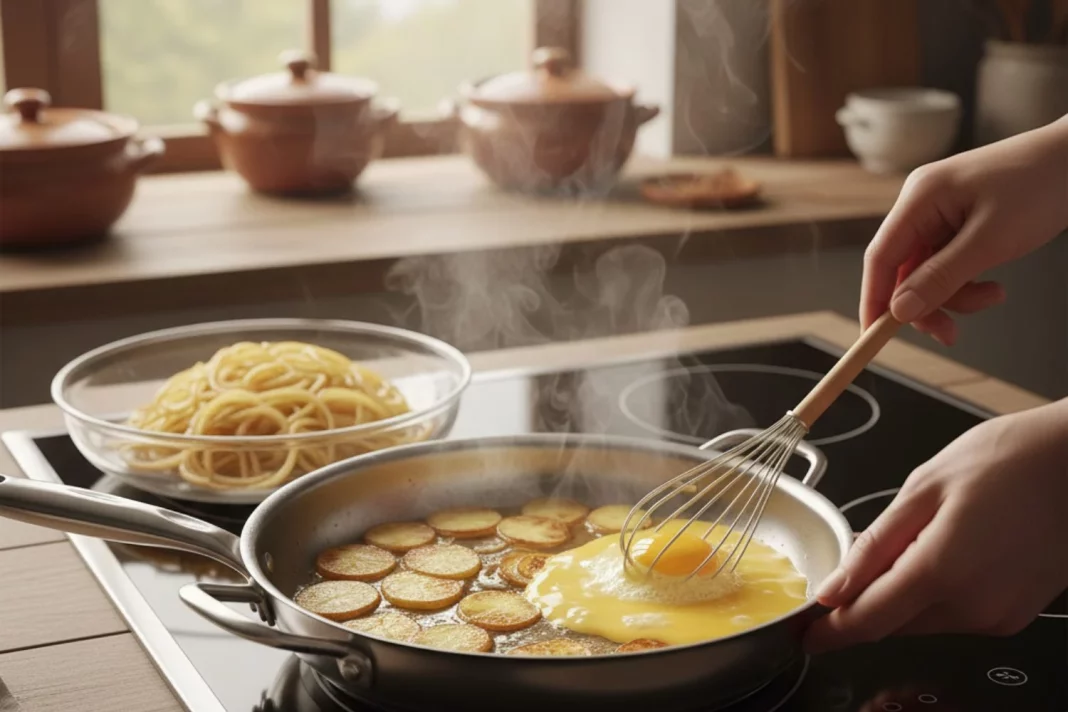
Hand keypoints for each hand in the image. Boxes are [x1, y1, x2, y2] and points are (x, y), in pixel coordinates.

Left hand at [804, 398, 1067, 652]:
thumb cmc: (1008, 461)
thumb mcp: (924, 488)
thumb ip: (874, 546)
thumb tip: (833, 588)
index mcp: (940, 572)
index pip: (867, 622)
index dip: (828, 632)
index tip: (803, 633)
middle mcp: (972, 607)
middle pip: (892, 624)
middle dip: (863, 604)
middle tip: (852, 566)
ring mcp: (998, 615)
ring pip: (922, 621)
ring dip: (901, 595)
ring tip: (916, 538)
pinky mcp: (1014, 614)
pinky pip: (955, 615)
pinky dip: (934, 593)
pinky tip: (945, 551)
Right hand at [861, 115, 1067, 345]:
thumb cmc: (1041, 185)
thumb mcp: (990, 241)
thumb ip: (941, 278)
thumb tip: (900, 311)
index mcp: (920, 198)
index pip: (880, 257)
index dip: (874, 299)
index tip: (874, 337)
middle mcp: (922, 205)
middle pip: (904, 270)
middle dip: (926, 304)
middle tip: (950, 334)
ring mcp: (941, 214)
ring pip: (928, 273)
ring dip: (956, 295)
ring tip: (994, 296)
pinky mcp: (960, 223)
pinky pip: (949, 264)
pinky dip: (968, 282)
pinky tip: (995, 284)